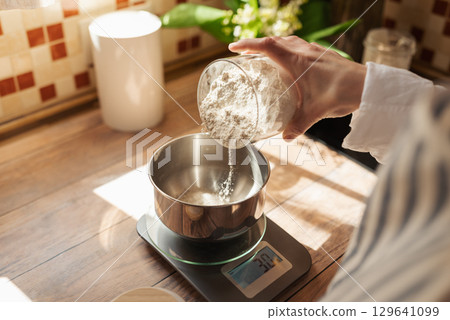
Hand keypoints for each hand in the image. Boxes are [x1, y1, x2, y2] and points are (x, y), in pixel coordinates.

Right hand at [228, 36, 366, 139]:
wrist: (366, 85)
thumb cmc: (340, 93)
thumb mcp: (314, 112)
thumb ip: (298, 125)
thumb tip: (286, 138)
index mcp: (296, 60)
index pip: (266, 45)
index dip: (248, 45)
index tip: (233, 48)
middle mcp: (304, 51)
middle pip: (275, 40)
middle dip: (257, 44)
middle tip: (246, 53)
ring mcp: (315, 51)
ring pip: (288, 40)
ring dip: (274, 44)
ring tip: (266, 55)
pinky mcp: (323, 55)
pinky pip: (301, 46)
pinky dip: (289, 49)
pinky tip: (292, 62)